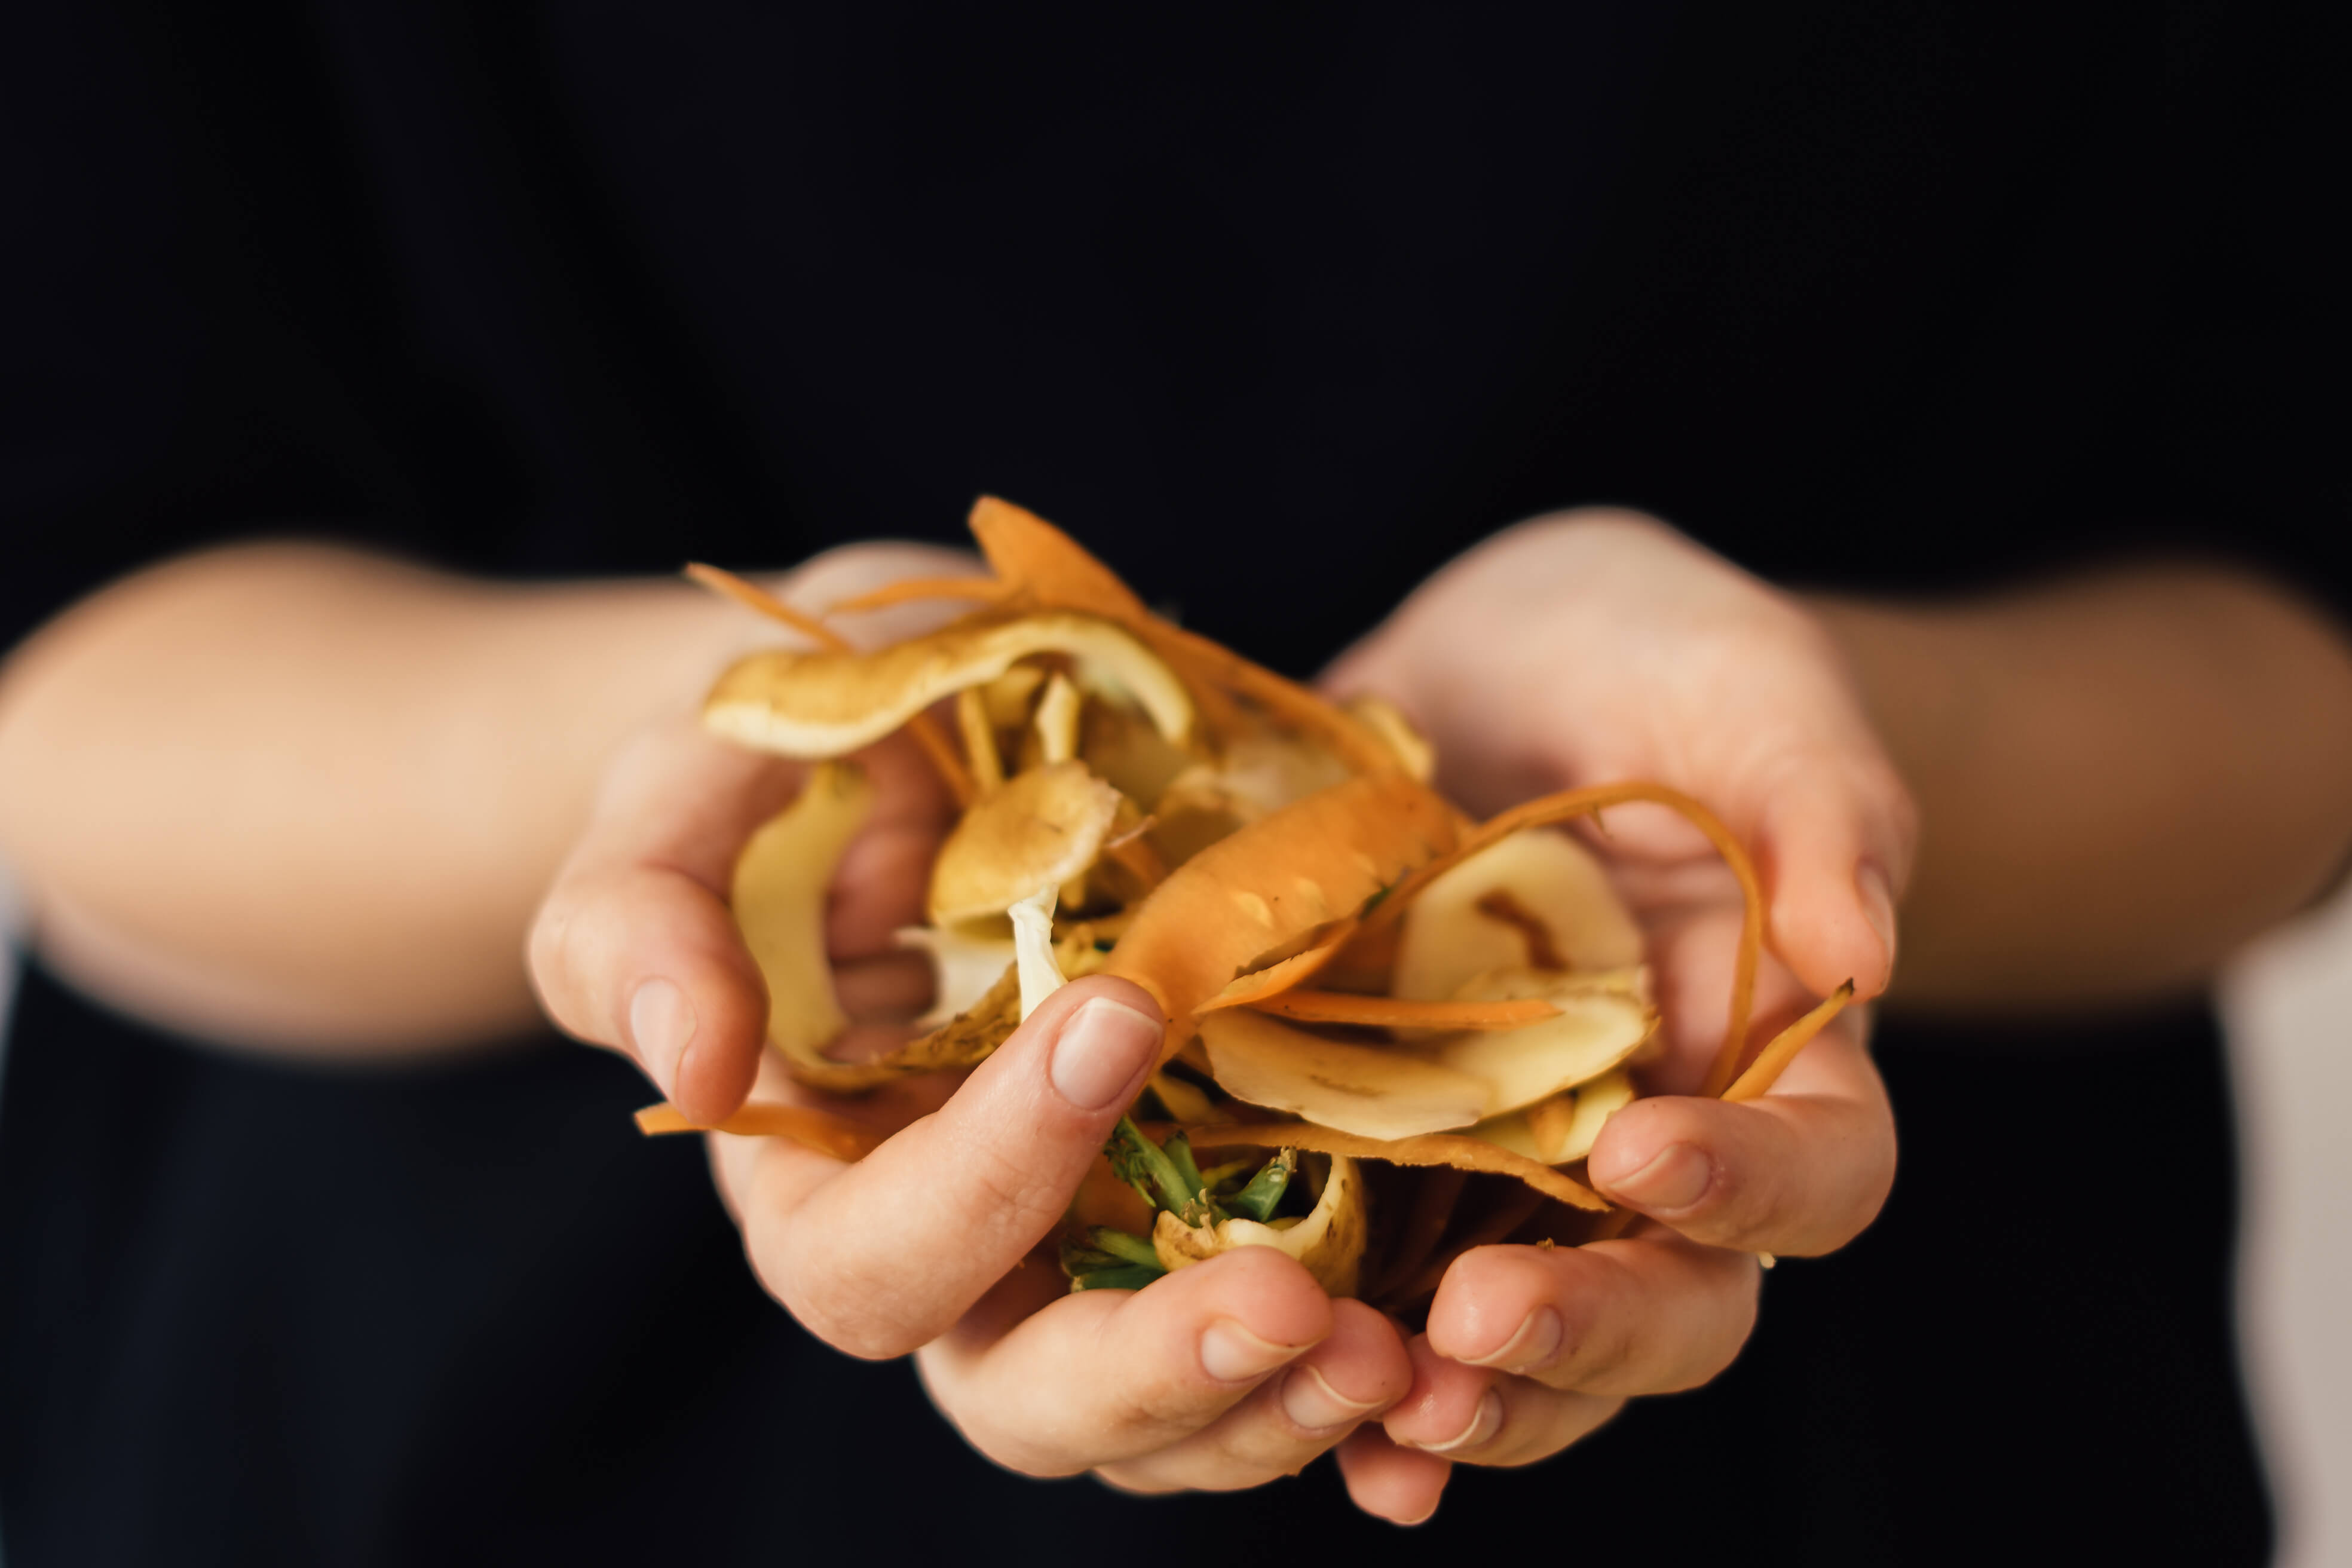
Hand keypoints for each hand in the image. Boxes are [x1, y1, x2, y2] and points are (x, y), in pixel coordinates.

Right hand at [526, 546, 1416, 1510]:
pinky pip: (1278, 1311)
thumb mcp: (673, 799)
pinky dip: (1357, 1337)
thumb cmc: (776, 758)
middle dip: (1156, 1374)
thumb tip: (688, 1071)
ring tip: (1398, 1353)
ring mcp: (1094, 1231)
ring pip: (1169, 1405)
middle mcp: (957, 1242)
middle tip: (1297, 1308)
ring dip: (1281, 1400)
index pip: (871, 1261)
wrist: (919, 727)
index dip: (983, 1181)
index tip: (1108, 1020)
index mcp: (814, 1179)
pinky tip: (1448, 1315)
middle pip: (1027, 1395)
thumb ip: (636, 922)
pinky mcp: (1213, 1184)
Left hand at [1321, 510, 1908, 1512]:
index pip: (1819, 1172)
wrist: (1519, 658)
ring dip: (1460, 1394)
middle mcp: (1656, 1142)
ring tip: (1378, 1413)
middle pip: (1673, 1302)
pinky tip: (1272, 1389)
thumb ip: (1821, 805)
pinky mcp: (1384, 1139)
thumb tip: (1859, 952)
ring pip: (1524, 1335)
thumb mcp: (1754, 691)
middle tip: (1475, 1327)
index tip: (1642, 1148)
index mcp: (1781, 1056)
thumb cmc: (1668, 661)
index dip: (1750, 1186)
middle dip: (1584, 1333)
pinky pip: (1375, 1272)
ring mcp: (1516, 1157)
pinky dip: (1336, 1348)